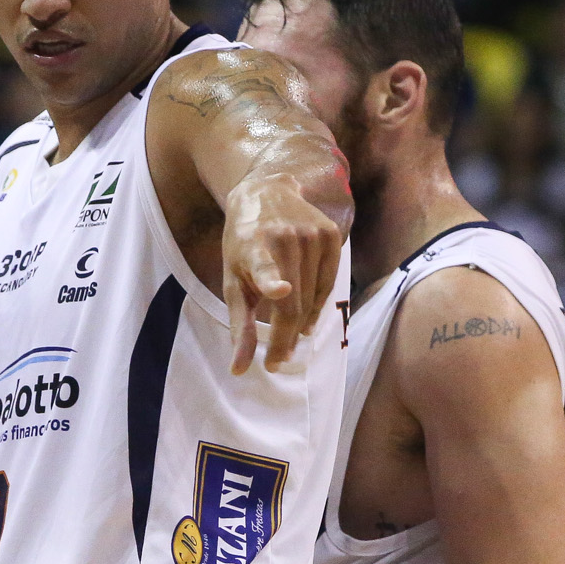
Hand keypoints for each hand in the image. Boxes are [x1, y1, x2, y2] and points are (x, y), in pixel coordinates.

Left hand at [222, 172, 342, 373]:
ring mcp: (312, 235)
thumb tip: (239, 370)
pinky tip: (307, 318)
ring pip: (313, 298)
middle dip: (285, 337)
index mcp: (254, 247)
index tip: (279, 289)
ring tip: (289, 339)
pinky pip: (329, 284)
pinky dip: (318, 305)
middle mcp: (285, 238)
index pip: (264, 265)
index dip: (271, 279)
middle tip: (278, 359)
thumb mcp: (232, 279)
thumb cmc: (243, 244)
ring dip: (301, 324)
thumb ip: (239, 324)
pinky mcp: (332, 235)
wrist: (267, 193)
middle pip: (292, 303)